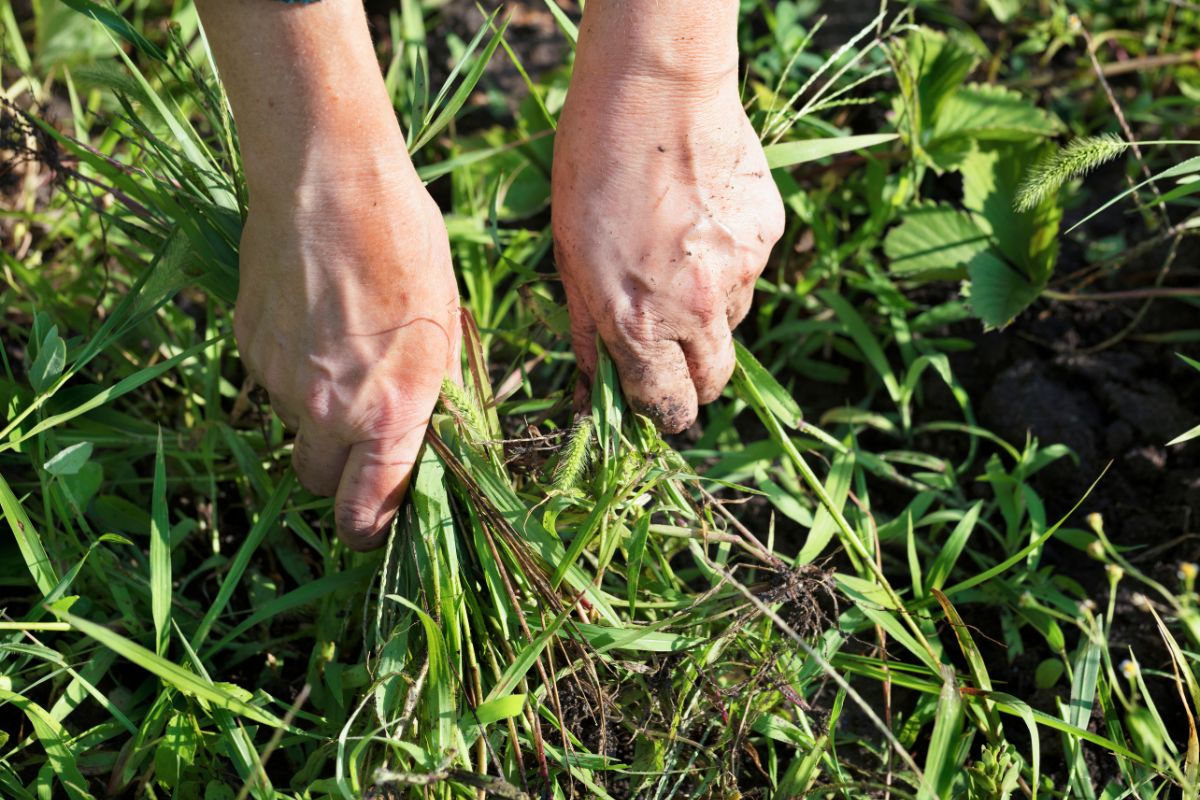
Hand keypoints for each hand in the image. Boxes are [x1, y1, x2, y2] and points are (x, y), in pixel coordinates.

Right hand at [235, 148, 458, 549]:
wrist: (328, 181)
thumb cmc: (405, 246)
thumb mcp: (444, 326)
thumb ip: (432, 396)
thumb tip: (430, 438)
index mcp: (390, 412)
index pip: (367, 513)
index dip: (371, 529)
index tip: (376, 524)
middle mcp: (329, 410)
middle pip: (319, 482)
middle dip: (339, 474)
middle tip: (363, 435)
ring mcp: (279, 380)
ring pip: (294, 427)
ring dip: (316, 412)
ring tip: (344, 349)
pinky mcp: (248, 347)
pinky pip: (270, 382)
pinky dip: (291, 370)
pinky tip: (313, 320)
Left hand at [552, 9, 783, 432]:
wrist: (655, 90)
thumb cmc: (592, 169)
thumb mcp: (568, 256)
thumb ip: (588, 330)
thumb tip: (592, 386)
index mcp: (639, 323)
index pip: (668, 406)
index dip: (662, 412)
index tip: (657, 404)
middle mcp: (697, 309)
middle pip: (714, 382)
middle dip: (694, 380)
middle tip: (672, 349)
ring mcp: (741, 272)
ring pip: (732, 322)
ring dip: (709, 312)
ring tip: (677, 255)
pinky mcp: (767, 235)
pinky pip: (749, 270)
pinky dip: (728, 261)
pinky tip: (701, 219)